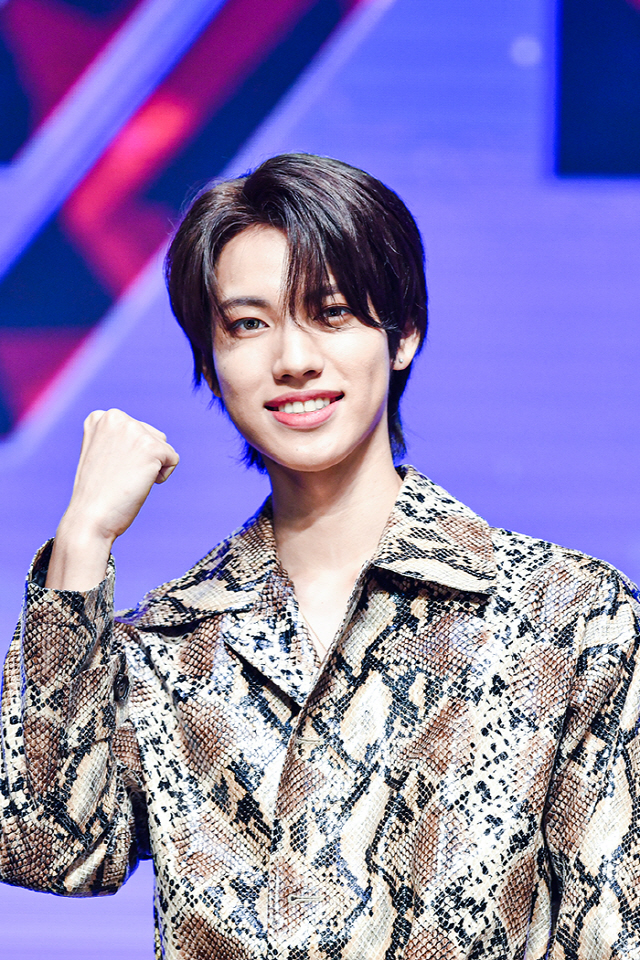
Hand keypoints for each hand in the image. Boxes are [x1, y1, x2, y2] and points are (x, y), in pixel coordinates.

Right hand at [46, 409, 178, 590]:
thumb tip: (139, 441)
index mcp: (100, 417)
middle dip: (143, 460)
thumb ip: (116, 440)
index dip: (129, 456)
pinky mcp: (151, 446)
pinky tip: (139, 484)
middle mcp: (115, 417)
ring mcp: (133, 429)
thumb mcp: (100, 456)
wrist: (89, 518)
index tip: (108, 469)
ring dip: (153, 468)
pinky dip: (162, 476)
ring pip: (164, 447)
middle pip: (153, 436)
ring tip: (127, 479)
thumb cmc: (95, 495)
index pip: (136, 430)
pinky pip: (173, 459)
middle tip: (118, 477)